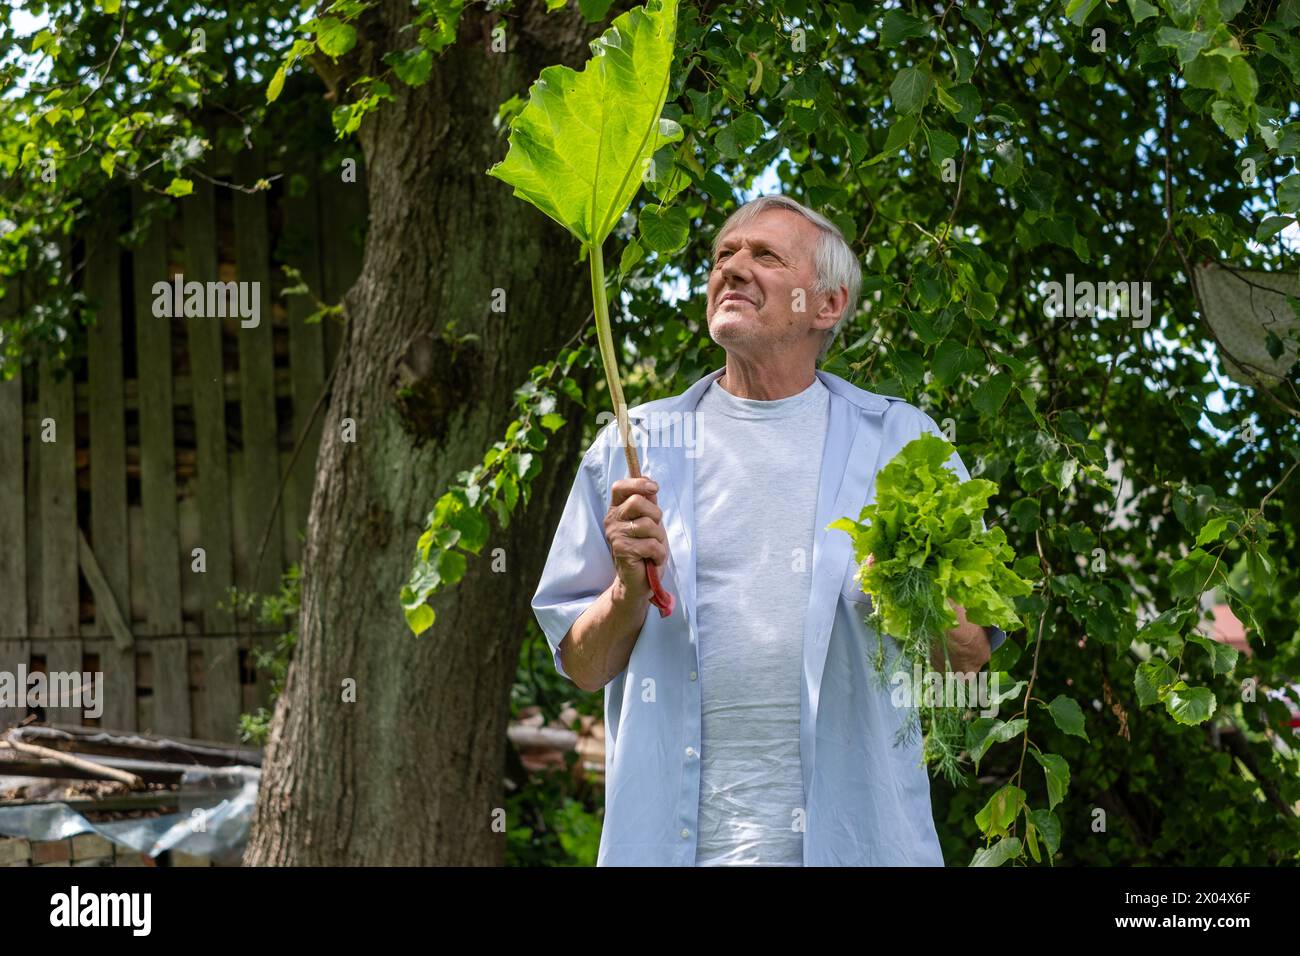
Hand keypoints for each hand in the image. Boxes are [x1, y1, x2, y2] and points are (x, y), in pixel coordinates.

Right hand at [604, 476, 668, 604]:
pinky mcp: (622, 550)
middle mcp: (612, 520)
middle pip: (637, 502)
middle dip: (656, 515)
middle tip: (655, 531)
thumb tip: (651, 485)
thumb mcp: (651, 522)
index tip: (654, 488)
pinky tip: (652, 559)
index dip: (638, 483)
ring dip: (659, 538)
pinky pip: (651, 544)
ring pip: (648, 524)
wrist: (640, 581)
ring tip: (653, 548)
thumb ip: (649, 503)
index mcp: (617, 510)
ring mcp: (615, 535)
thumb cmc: (646, 549)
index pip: (620, 487)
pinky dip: (659, 553)